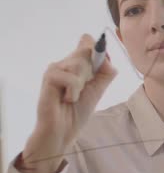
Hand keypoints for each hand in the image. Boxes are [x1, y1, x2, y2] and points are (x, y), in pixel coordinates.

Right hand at [20, 34, 116, 172]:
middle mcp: (65, 62)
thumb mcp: (99, 89)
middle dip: (91, 73)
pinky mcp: (49, 77)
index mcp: (77, 63)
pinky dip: (73, 92)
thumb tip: (106, 57)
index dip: (98, 49)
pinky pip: (72, 78)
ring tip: (72, 96)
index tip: (100, 65)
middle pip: (88, 51)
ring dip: (82, 85)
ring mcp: (55, 68)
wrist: (63, 131)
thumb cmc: (78, 111)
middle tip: (82, 89)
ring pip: (80, 63)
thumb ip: (106, 72)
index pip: (87, 41)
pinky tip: (65, 100)